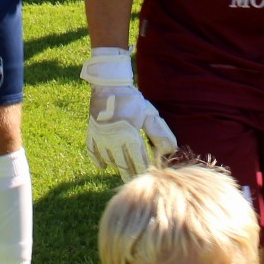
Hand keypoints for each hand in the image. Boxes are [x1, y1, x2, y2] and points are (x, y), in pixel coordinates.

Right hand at [82, 49, 176, 175]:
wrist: (108, 85)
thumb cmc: (131, 99)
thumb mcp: (148, 114)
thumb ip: (158, 133)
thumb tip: (171, 149)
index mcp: (129, 137)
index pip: (139, 162)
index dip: (145, 169)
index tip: (150, 173)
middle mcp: (113, 141)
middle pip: (123, 165)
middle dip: (131, 172)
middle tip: (138, 179)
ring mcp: (100, 139)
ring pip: (109, 161)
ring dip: (117, 166)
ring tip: (124, 169)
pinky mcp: (91, 134)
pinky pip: (92, 153)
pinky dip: (98, 161)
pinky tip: (103, 167)